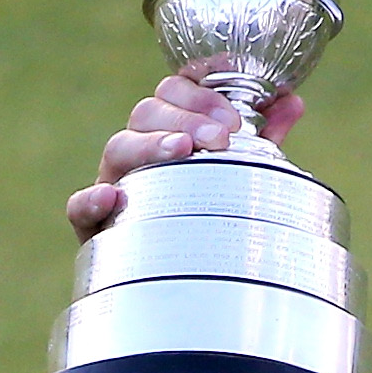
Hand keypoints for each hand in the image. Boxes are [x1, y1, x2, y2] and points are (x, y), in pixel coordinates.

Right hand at [65, 70, 302, 234]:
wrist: (172, 281)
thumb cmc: (201, 216)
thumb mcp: (234, 174)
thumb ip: (260, 138)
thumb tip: (293, 101)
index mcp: (166, 132)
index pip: (174, 91)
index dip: (201, 91)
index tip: (233, 113)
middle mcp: (136, 151)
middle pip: (147, 111)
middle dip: (187, 117)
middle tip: (221, 139)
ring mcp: (112, 185)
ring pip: (118, 148)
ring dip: (150, 144)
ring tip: (181, 152)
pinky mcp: (94, 225)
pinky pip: (79, 207)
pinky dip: (92, 200)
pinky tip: (113, 198)